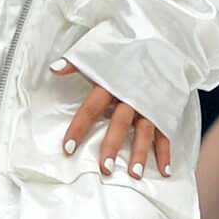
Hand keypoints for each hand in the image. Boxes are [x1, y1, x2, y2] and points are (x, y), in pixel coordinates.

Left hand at [53, 61, 172, 182]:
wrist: (165, 44)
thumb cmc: (128, 53)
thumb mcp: (101, 52)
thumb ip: (76, 63)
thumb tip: (53, 68)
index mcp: (113, 83)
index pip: (92, 108)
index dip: (79, 127)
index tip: (68, 147)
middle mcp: (132, 96)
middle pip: (120, 123)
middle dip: (112, 146)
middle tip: (105, 169)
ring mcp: (151, 105)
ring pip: (145, 131)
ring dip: (140, 154)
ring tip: (134, 174)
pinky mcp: (165, 110)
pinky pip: (166, 133)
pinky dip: (166, 152)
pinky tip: (164, 171)